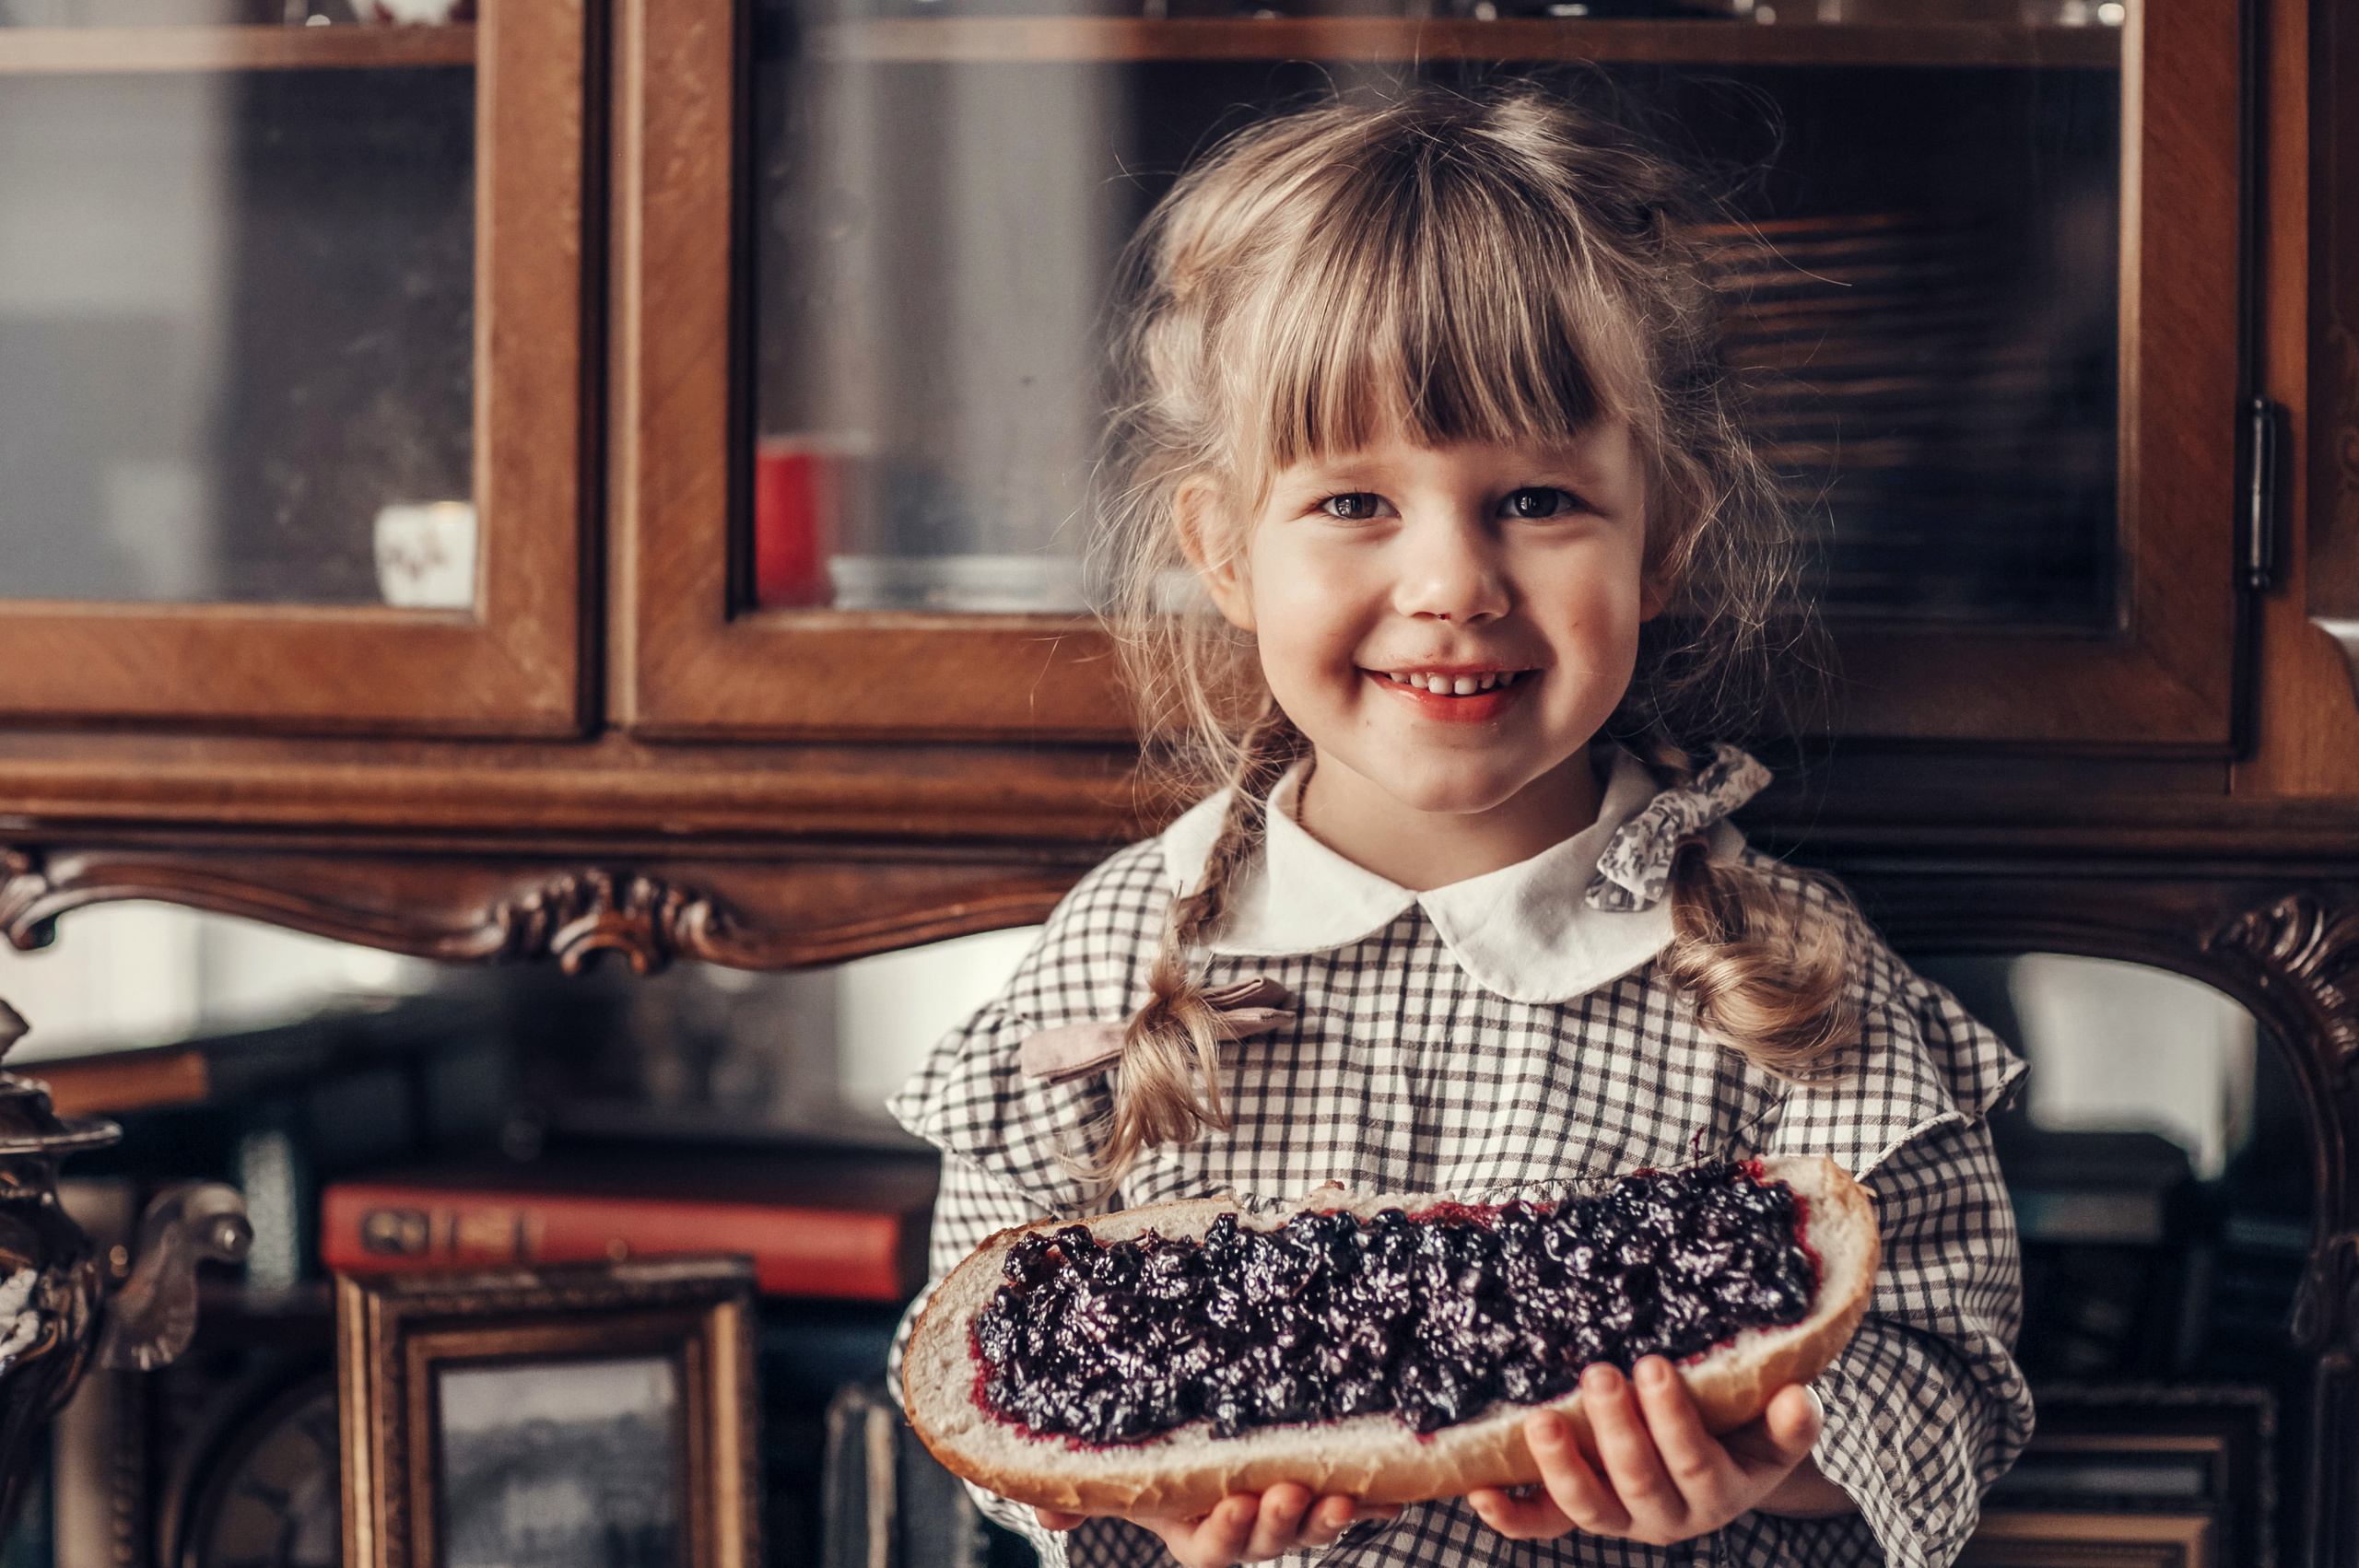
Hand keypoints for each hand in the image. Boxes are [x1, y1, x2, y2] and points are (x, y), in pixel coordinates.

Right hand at [1036, 1483, 1402, 1567]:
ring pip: (1311, 1526)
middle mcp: (1245, 1527)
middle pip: (1266, 1540)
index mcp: (1196, 1530)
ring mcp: (1287, 1511)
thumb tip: (1049, 1506)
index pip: (1210, 1548)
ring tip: (1342, 1498)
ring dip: (1329, 1518)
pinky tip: (1398, 1495)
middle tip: (1289, 1494)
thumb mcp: (1115, 1473)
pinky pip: (1353, 1502)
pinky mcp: (1324, 1487)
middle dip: (1280, 1522)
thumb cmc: (1151, 1453)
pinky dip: (1375, 1501)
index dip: (1224, 1531)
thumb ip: (1079, 1491)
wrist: (1194, 1426)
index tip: (1231, 1502)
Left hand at [1466, 1359, 1826, 1545]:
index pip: (1694, 1460)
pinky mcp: (1579, 1515)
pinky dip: (1512, 1515)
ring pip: (1588, 1509)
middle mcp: (1669, 1516)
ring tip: (1541, 1418)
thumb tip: (1798, 1400)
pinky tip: (1481, 1492)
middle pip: (1638, 1480)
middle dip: (1616, 1428)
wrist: (1725, 1462)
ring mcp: (1621, 1519)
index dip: (1672, 1420)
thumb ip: (1791, 1422)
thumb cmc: (1749, 1429)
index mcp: (1720, 1492)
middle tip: (1599, 1372)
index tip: (1654, 1366)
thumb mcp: (1776, 1429)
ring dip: (1561, 1467)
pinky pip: (1543, 1524)